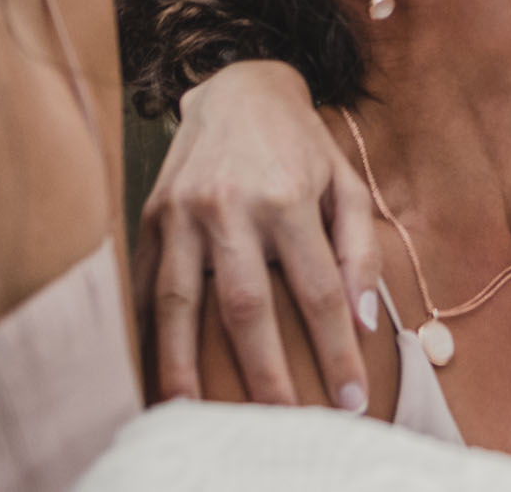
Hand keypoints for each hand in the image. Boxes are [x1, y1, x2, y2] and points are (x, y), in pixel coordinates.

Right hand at [133, 61, 379, 408]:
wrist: (237, 87)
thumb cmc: (301, 144)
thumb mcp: (347, 183)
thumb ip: (359, 250)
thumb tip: (363, 321)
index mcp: (288, 197)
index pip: (318, 291)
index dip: (336, 348)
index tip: (351, 397)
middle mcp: (231, 206)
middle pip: (246, 307)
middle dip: (266, 373)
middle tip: (283, 423)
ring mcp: (182, 212)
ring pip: (181, 303)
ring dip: (185, 366)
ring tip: (196, 415)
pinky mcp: (151, 216)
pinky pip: (147, 284)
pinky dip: (150, 331)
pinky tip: (155, 370)